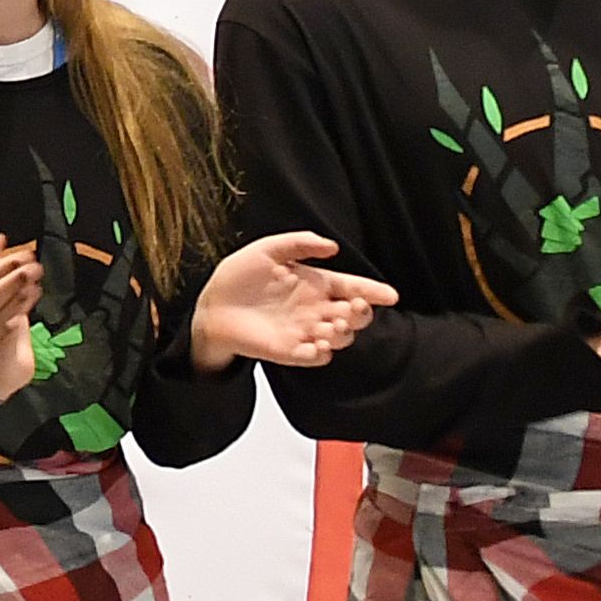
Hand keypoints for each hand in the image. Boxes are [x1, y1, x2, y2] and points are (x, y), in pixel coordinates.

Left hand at [189, 231, 397, 369]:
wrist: (211, 306)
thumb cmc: (237, 279)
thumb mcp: (266, 250)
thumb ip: (298, 243)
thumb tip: (332, 246)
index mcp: (315, 285)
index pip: (353, 288)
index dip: (373, 291)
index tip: (389, 295)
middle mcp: (315, 309)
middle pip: (355, 316)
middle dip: (362, 313)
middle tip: (354, 307)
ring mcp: (305, 332)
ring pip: (341, 338)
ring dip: (344, 333)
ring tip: (332, 323)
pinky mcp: (291, 351)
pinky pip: (316, 357)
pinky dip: (320, 352)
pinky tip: (314, 343)